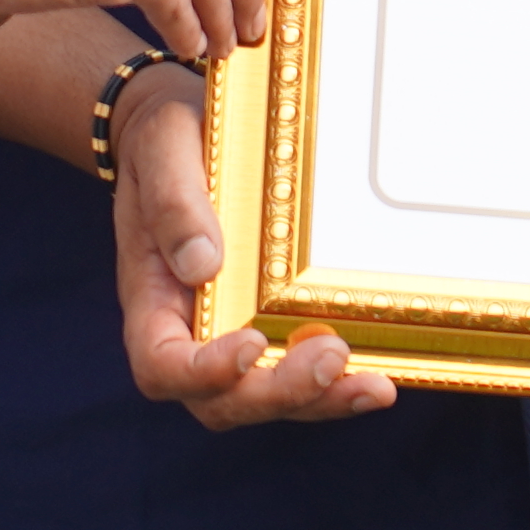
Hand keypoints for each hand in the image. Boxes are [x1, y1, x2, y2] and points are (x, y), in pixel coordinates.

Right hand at [111, 55, 398, 428]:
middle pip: (221, 400)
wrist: (189, 126)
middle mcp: (189, 331)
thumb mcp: (163, 152)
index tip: (252, 342)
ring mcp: (231, 333)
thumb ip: (175, 204)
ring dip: (318, 402)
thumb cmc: (169, 139)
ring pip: (265, 398)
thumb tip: (204, 264)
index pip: (162, 366)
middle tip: (333, 359)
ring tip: (374, 388)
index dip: (204, 373)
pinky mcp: (273, 322)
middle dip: (278, 394)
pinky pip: (296, 370)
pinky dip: (335, 384)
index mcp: (151, 299)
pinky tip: (377, 377)